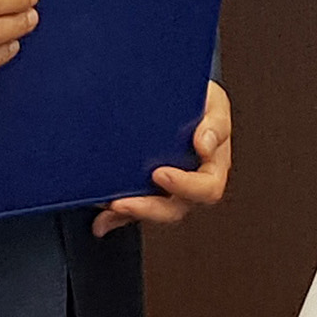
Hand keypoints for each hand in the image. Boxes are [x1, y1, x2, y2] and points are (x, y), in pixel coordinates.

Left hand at [93, 81, 232, 237]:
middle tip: (123, 200)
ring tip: (109, 206)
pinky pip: (132, 212)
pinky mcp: (146, 192)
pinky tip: (101, 220)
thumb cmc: (202, 103)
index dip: (185, 186)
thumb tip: (204, 145)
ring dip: (130, 213)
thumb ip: (215, 124)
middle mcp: (191, 186)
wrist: (181, 96)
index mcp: (212, 169)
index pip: (207, 188)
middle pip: (175, 209)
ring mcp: (168, 191)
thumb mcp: (215, 105)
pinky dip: (115, 218)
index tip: (159, 173)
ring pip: (152, 213)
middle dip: (149, 208)